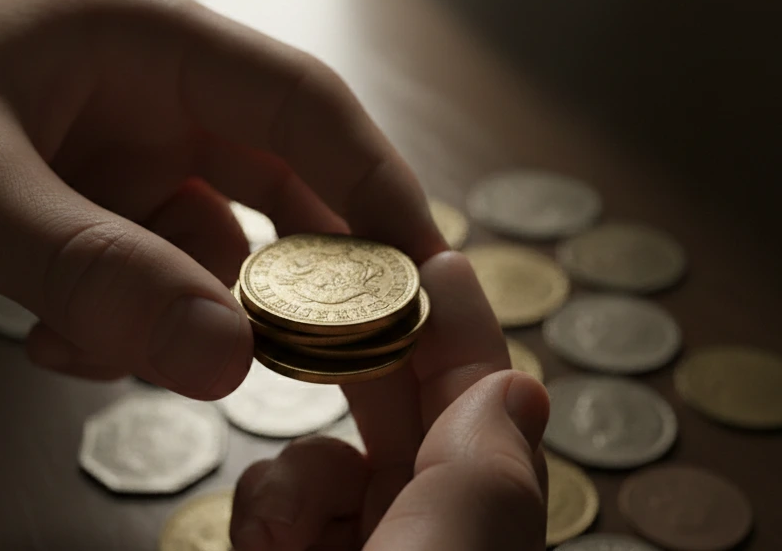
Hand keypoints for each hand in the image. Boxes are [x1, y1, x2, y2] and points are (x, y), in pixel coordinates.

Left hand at [0, 0, 444, 397]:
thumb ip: (96, 272)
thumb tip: (229, 360)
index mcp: (145, 41)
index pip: (303, 105)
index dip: (377, 184)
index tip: (425, 270)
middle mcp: (147, 98)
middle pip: (272, 189)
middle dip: (288, 279)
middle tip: (315, 357)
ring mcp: (113, 159)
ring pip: (201, 256)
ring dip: (173, 318)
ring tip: (88, 344)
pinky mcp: (76, 212)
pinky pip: (138, 283)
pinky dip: (114, 328)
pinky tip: (48, 340)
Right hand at [230, 252, 550, 550]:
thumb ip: (482, 471)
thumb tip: (519, 387)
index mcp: (481, 526)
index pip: (481, 407)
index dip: (459, 328)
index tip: (437, 259)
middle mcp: (428, 530)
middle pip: (400, 415)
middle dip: (363, 361)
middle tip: (330, 286)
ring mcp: (361, 547)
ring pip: (322, 455)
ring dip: (296, 474)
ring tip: (283, 529)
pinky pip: (274, 501)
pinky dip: (262, 510)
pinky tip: (263, 545)